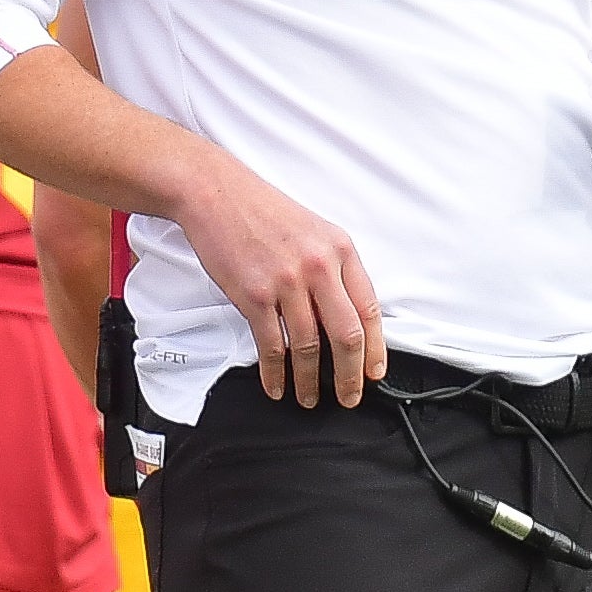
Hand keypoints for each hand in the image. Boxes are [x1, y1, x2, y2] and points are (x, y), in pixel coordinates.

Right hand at [178, 152, 384, 404]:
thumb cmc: (262, 212)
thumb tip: (344, 314)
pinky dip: (275, 372)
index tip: (373, 372)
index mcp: (340, 250)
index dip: (375, 348)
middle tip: (348, 397)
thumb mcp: (314, 230)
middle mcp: (319, 267)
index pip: (369, 309)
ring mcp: (287, 282)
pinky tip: (276, 384)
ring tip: (308, 397)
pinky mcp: (255, 295)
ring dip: (309, 380)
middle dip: (350, 375)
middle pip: (346, 335)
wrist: (216, 194)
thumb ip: (334, 268)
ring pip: (308, 346)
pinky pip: (271, 345)